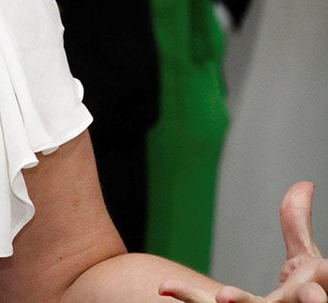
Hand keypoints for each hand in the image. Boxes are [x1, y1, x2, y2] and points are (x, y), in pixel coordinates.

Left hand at [158, 182, 326, 302]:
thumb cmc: (298, 295)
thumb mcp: (304, 261)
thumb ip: (297, 225)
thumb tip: (304, 184)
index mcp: (311, 289)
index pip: (325, 277)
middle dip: (309, 301)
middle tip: (314, 299)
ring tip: (224, 298)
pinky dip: (189, 296)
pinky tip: (165, 286)